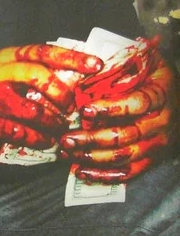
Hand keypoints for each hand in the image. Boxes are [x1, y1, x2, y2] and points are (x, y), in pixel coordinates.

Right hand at [0, 44, 102, 148]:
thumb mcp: (11, 76)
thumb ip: (38, 72)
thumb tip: (82, 78)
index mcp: (7, 57)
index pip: (43, 51)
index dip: (71, 58)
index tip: (96, 66)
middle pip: (36, 74)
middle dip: (60, 91)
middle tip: (72, 106)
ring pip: (30, 108)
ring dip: (52, 121)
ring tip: (61, 127)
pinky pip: (19, 131)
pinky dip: (38, 139)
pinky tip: (47, 141)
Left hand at [60, 53, 177, 182]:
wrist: (178, 96)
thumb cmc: (153, 76)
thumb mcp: (144, 60)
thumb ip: (123, 61)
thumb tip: (93, 62)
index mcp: (160, 95)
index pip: (137, 103)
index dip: (111, 108)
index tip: (85, 109)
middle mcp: (161, 122)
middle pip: (126, 135)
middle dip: (92, 138)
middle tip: (67, 138)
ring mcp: (157, 143)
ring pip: (124, 156)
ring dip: (93, 157)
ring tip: (68, 152)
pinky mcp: (151, 159)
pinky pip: (128, 172)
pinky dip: (103, 175)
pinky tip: (80, 170)